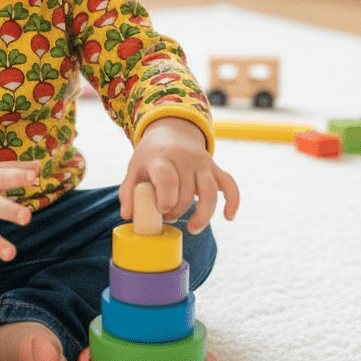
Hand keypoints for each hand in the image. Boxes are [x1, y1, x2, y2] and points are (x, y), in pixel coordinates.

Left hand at [120, 117, 238, 234]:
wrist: (171, 131)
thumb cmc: (150, 156)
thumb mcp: (135, 169)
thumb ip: (128, 192)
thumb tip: (128, 215)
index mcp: (161, 157)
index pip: (167, 177)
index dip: (166, 196)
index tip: (162, 210)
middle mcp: (184, 158)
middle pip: (187, 191)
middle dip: (177, 210)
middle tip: (166, 215)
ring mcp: (203, 162)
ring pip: (210, 192)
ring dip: (203, 215)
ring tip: (192, 229)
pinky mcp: (215, 168)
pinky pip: (229, 184)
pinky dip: (233, 201)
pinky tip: (228, 217)